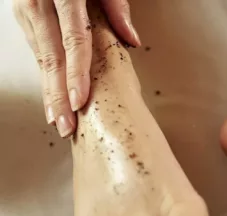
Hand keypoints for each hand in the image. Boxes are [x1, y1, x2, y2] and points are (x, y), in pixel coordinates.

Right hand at [13, 0, 140, 136]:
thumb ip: (116, 7)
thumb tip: (132, 40)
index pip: (74, 42)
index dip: (77, 74)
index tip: (79, 101)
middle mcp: (40, 4)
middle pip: (53, 60)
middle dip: (59, 96)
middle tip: (67, 125)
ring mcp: (28, 13)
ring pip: (41, 62)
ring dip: (49, 94)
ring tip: (58, 120)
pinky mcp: (25, 20)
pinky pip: (37, 55)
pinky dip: (45, 80)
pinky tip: (51, 99)